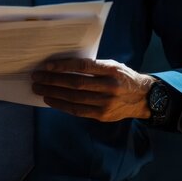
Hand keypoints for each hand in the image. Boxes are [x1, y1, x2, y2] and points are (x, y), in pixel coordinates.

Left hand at [31, 58, 155, 121]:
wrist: (144, 98)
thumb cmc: (123, 78)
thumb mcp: (113, 66)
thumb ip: (93, 66)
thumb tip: (64, 65)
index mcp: (111, 70)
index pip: (83, 67)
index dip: (64, 66)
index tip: (47, 66)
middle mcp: (109, 87)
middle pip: (75, 84)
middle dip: (52, 80)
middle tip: (37, 77)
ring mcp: (106, 103)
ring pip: (74, 98)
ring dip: (53, 93)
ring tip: (39, 89)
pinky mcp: (102, 115)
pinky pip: (77, 110)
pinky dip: (61, 105)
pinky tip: (50, 100)